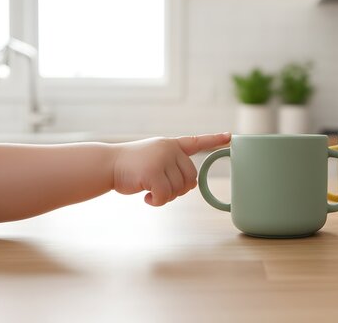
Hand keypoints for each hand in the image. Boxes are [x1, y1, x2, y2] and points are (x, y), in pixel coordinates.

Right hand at [113, 133, 230, 205]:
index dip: (214, 140)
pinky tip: (146, 197)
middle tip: (159, 189)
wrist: (107, 164)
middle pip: (190, 178)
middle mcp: (169, 149)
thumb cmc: (131, 166)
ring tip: (149, 190)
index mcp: (171, 145)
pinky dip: (157, 202)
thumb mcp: (154, 161)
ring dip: (165, 196)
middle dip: (178, 189)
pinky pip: (165, 196)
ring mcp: (161, 159)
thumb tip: (191, 185)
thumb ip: (173, 168)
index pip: (197, 141)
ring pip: (178, 189)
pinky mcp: (153, 172)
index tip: (230, 136)